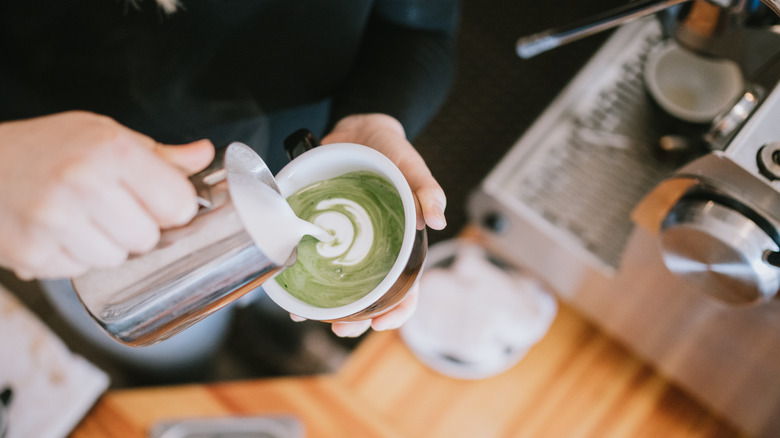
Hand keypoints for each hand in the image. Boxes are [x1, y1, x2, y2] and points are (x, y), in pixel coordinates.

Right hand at [0, 111, 214, 279]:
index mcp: (112, 151)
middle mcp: (83, 184)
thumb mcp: (103, 135)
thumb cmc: (46, 147)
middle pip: (148, 238)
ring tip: (84, 220)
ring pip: (117, 260)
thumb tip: (204, 154)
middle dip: (138, 228)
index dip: (174, 207)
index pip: (178, 204)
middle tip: (113, 209)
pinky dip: (76, 258)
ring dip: (108, 247)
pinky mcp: (32, 254)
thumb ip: (159, 154)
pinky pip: (80, 272)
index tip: (161, 202)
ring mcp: (54, 222)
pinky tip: (60, 233)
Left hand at [294, 113, 445, 336]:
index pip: (409, 285)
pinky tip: (291, 291)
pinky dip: (304, 278)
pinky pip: (316, 261)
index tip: (381, 322)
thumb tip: (438, 220)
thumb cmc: (391, 149)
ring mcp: (350, 243)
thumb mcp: (412, 164)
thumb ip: (427, 189)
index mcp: (404, 242)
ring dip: (328, 306)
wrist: (355, 131)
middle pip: (373, 294)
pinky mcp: (324, 233)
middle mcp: (377, 249)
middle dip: (358, 318)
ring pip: (342, 284)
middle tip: (341, 329)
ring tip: (310, 318)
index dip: (400, 309)